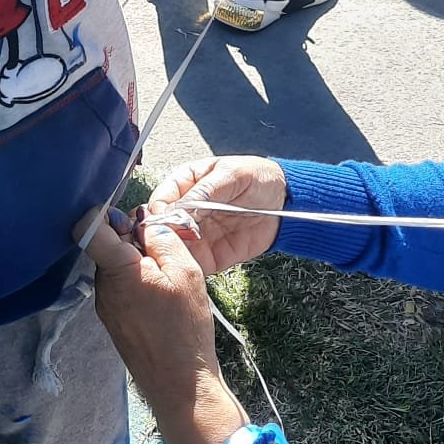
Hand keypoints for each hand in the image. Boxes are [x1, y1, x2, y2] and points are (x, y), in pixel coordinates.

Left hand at [83, 212, 248, 443]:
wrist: (181, 386)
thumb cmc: (185, 327)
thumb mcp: (185, 271)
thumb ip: (161, 238)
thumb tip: (142, 221)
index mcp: (116, 271)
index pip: (88, 228)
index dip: (105, 214)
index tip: (131, 218)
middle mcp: (101, 287)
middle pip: (107, 246)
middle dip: (132, 239)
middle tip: (165, 249)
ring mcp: (104, 306)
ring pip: (114, 267)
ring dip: (136, 262)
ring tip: (168, 278)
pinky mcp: (112, 321)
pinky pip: (119, 288)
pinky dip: (136, 283)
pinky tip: (161, 298)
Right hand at [147, 156, 286, 273]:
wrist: (285, 202)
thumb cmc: (258, 178)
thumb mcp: (231, 175)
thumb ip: (204, 190)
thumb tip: (179, 206)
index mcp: (186, 183)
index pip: (161, 199)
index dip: (158, 212)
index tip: (160, 223)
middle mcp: (187, 210)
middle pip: (163, 227)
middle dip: (162, 237)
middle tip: (168, 243)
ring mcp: (197, 234)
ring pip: (174, 249)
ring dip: (173, 255)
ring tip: (177, 258)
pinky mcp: (211, 255)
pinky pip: (194, 264)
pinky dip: (189, 269)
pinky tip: (188, 268)